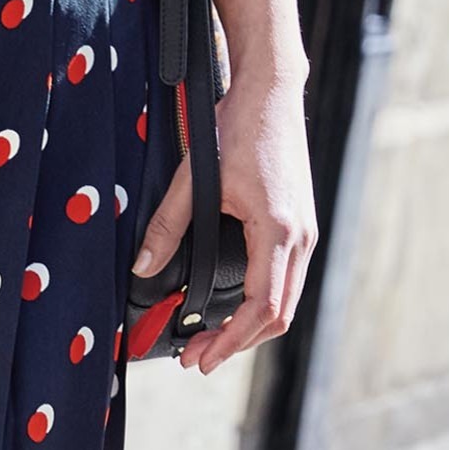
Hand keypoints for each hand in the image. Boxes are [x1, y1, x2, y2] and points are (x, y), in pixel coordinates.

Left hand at [131, 0, 317, 376]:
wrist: (273, 89)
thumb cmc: (239, 126)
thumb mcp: (195, 177)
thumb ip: (168, 225)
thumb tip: (143, 269)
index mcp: (278, 230)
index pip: (262, 308)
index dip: (230, 342)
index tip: (199, 360)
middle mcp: (301, 237)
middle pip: (278, 316)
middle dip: (236, 343)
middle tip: (194, 358)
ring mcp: (305, 232)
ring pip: (285, 302)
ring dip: (248, 328)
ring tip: (208, 340)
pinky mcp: (301, 226)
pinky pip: (286, 282)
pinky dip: (260, 305)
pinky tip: (230, 310)